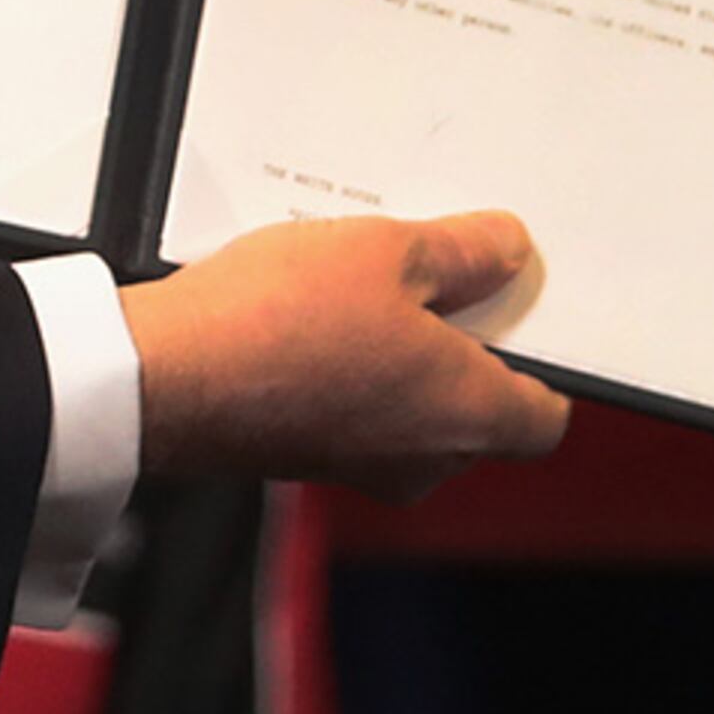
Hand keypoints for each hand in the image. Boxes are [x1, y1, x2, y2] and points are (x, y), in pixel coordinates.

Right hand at [119, 210, 570, 502]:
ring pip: (410, 408)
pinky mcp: (306, 454)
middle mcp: (424, 458)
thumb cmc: (276, 323)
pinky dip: (347, 367)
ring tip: (358, 280)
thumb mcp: (386, 249)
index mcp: (470, 416)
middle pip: (476, 410)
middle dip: (461, 344)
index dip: (544, 360)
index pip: (546, 415)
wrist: (166, 373)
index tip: (520, 308)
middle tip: (432, 273)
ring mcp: (361, 464)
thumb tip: (504, 250)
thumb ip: (462, 252)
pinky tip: (308, 310)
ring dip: (398, 352)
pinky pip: (353, 409)